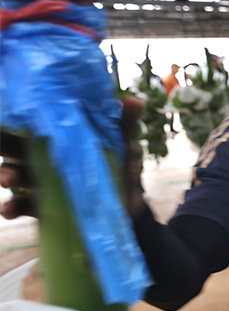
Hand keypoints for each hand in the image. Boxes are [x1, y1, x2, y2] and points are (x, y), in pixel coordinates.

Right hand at [0, 95, 146, 219]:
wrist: (127, 206)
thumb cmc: (120, 168)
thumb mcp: (123, 146)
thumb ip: (124, 124)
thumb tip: (134, 100)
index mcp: (60, 140)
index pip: (34, 126)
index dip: (18, 120)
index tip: (8, 115)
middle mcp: (45, 159)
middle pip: (15, 149)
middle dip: (3, 145)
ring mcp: (41, 184)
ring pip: (14, 176)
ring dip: (6, 174)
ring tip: (7, 178)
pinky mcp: (43, 207)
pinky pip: (22, 207)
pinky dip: (12, 208)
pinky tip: (9, 210)